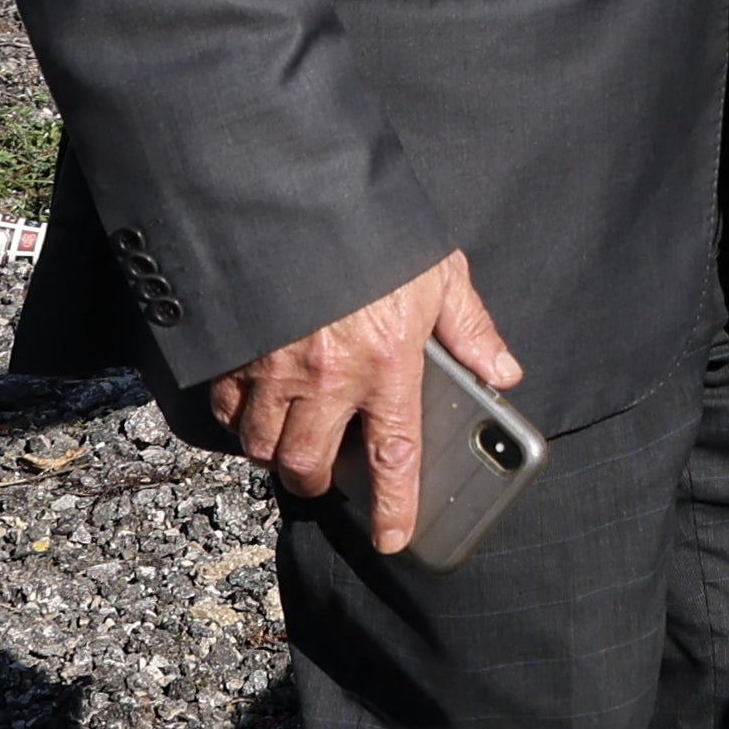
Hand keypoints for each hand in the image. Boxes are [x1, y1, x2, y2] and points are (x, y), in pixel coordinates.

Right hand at [214, 250, 512, 553]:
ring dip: (276, 453)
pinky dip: (237, 418)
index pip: (395, 454)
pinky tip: (253, 406)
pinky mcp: (231, 350)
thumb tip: (504, 372)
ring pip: (262, 444)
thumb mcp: (440, 273)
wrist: (297, 191)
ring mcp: (272, 366)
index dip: (393, 505)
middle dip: (316, 481)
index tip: (391, 537)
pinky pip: (225, 409)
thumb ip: (471, 328)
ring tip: (292, 441)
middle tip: (327, 475)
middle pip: (310, 463)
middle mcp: (326, 375)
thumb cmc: (376, 234)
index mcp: (386, 362)